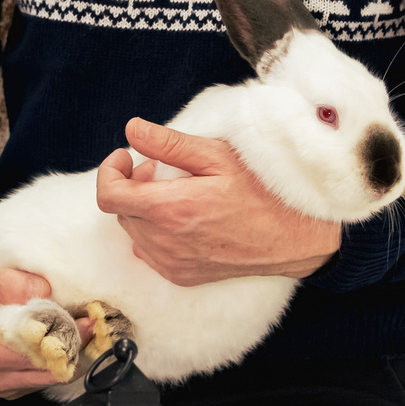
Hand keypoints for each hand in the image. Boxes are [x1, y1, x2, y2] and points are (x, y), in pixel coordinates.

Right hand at [0, 262, 77, 396]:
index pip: (38, 353)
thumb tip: (43, 291)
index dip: (67, 337)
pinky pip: (38, 380)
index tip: (86, 319)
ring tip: (77, 330)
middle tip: (90, 323)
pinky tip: (58, 342)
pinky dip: (52, 363)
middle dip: (72, 347)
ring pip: (46, 378)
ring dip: (65, 356)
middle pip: (47, 370)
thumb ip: (7, 283)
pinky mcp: (4, 384)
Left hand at [94, 119, 341, 285]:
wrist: (295, 237)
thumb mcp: (217, 156)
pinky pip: (150, 252)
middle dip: (132, 185)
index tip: (125, 157)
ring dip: (143, 209)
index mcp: (169, 209)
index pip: (109, 195)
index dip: (110, 171)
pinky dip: (154, 232)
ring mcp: (172, 263)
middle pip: (122, 211)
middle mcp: (165, 242)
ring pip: (134, 231)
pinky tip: (182, 218)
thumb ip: (168, 144)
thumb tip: (131, 129)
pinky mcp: (182, 276)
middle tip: (159, 170)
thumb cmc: (261, 191)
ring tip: (175, 192)